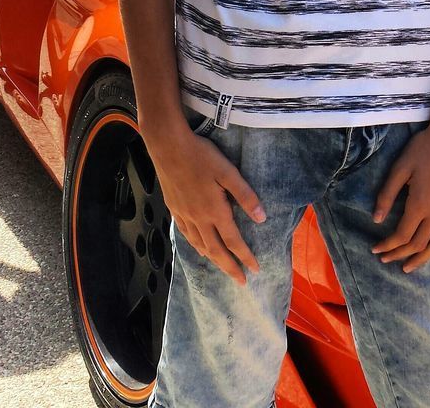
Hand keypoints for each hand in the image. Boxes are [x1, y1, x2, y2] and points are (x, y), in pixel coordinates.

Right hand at [146, 123, 265, 285]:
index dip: (245, 257)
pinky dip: (196, 246)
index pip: (233, 241)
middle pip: (216, 250)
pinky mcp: (174, 208)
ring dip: (214, 259)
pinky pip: (186, 235)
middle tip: (241, 282)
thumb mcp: (228, 172)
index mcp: (215, 211)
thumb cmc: (202, 156)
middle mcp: (198, 219)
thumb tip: (261, 218)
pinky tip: (199, 247)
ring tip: (223, 267)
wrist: (168, 147)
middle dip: (230, 267)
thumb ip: (245, 195)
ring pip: (200, 245)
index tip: (255, 271)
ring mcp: (184, 215)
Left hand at [370, 123, 429, 272]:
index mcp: (419, 204)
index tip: (375, 249)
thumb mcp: (400, 167)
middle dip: (399, 255)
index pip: (401, 235)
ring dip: (422, 259)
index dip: (387, 246)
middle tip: (386, 259)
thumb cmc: (424, 148)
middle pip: (418, 244)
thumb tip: (376, 219)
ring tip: (408, 267)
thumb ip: (387, 194)